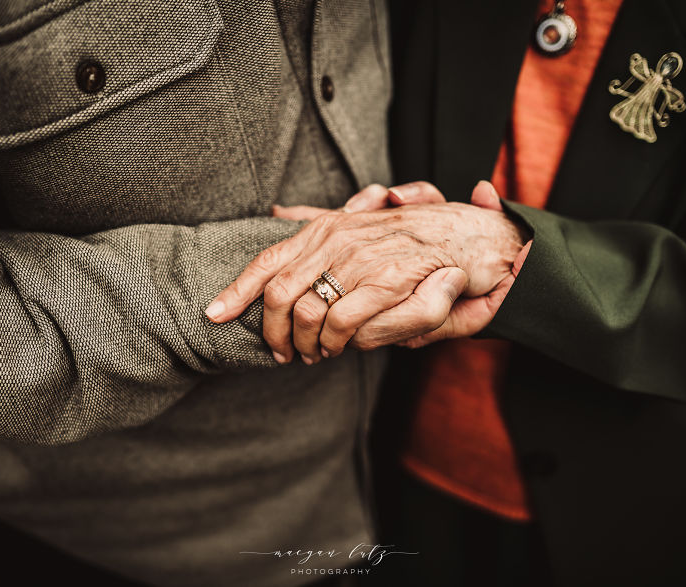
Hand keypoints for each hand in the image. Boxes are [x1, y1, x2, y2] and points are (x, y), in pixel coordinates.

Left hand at [207, 180, 526, 363]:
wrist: (472, 238)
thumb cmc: (412, 240)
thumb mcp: (363, 225)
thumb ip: (320, 220)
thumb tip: (278, 214)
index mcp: (326, 228)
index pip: (268, 260)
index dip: (236, 291)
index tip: (213, 316)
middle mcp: (338, 239)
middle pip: (281, 294)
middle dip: (276, 333)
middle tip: (284, 353)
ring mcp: (363, 258)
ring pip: (310, 313)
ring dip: (308, 344)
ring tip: (317, 353)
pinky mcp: (390, 281)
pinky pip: (345, 322)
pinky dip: (338, 343)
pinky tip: (342, 348)